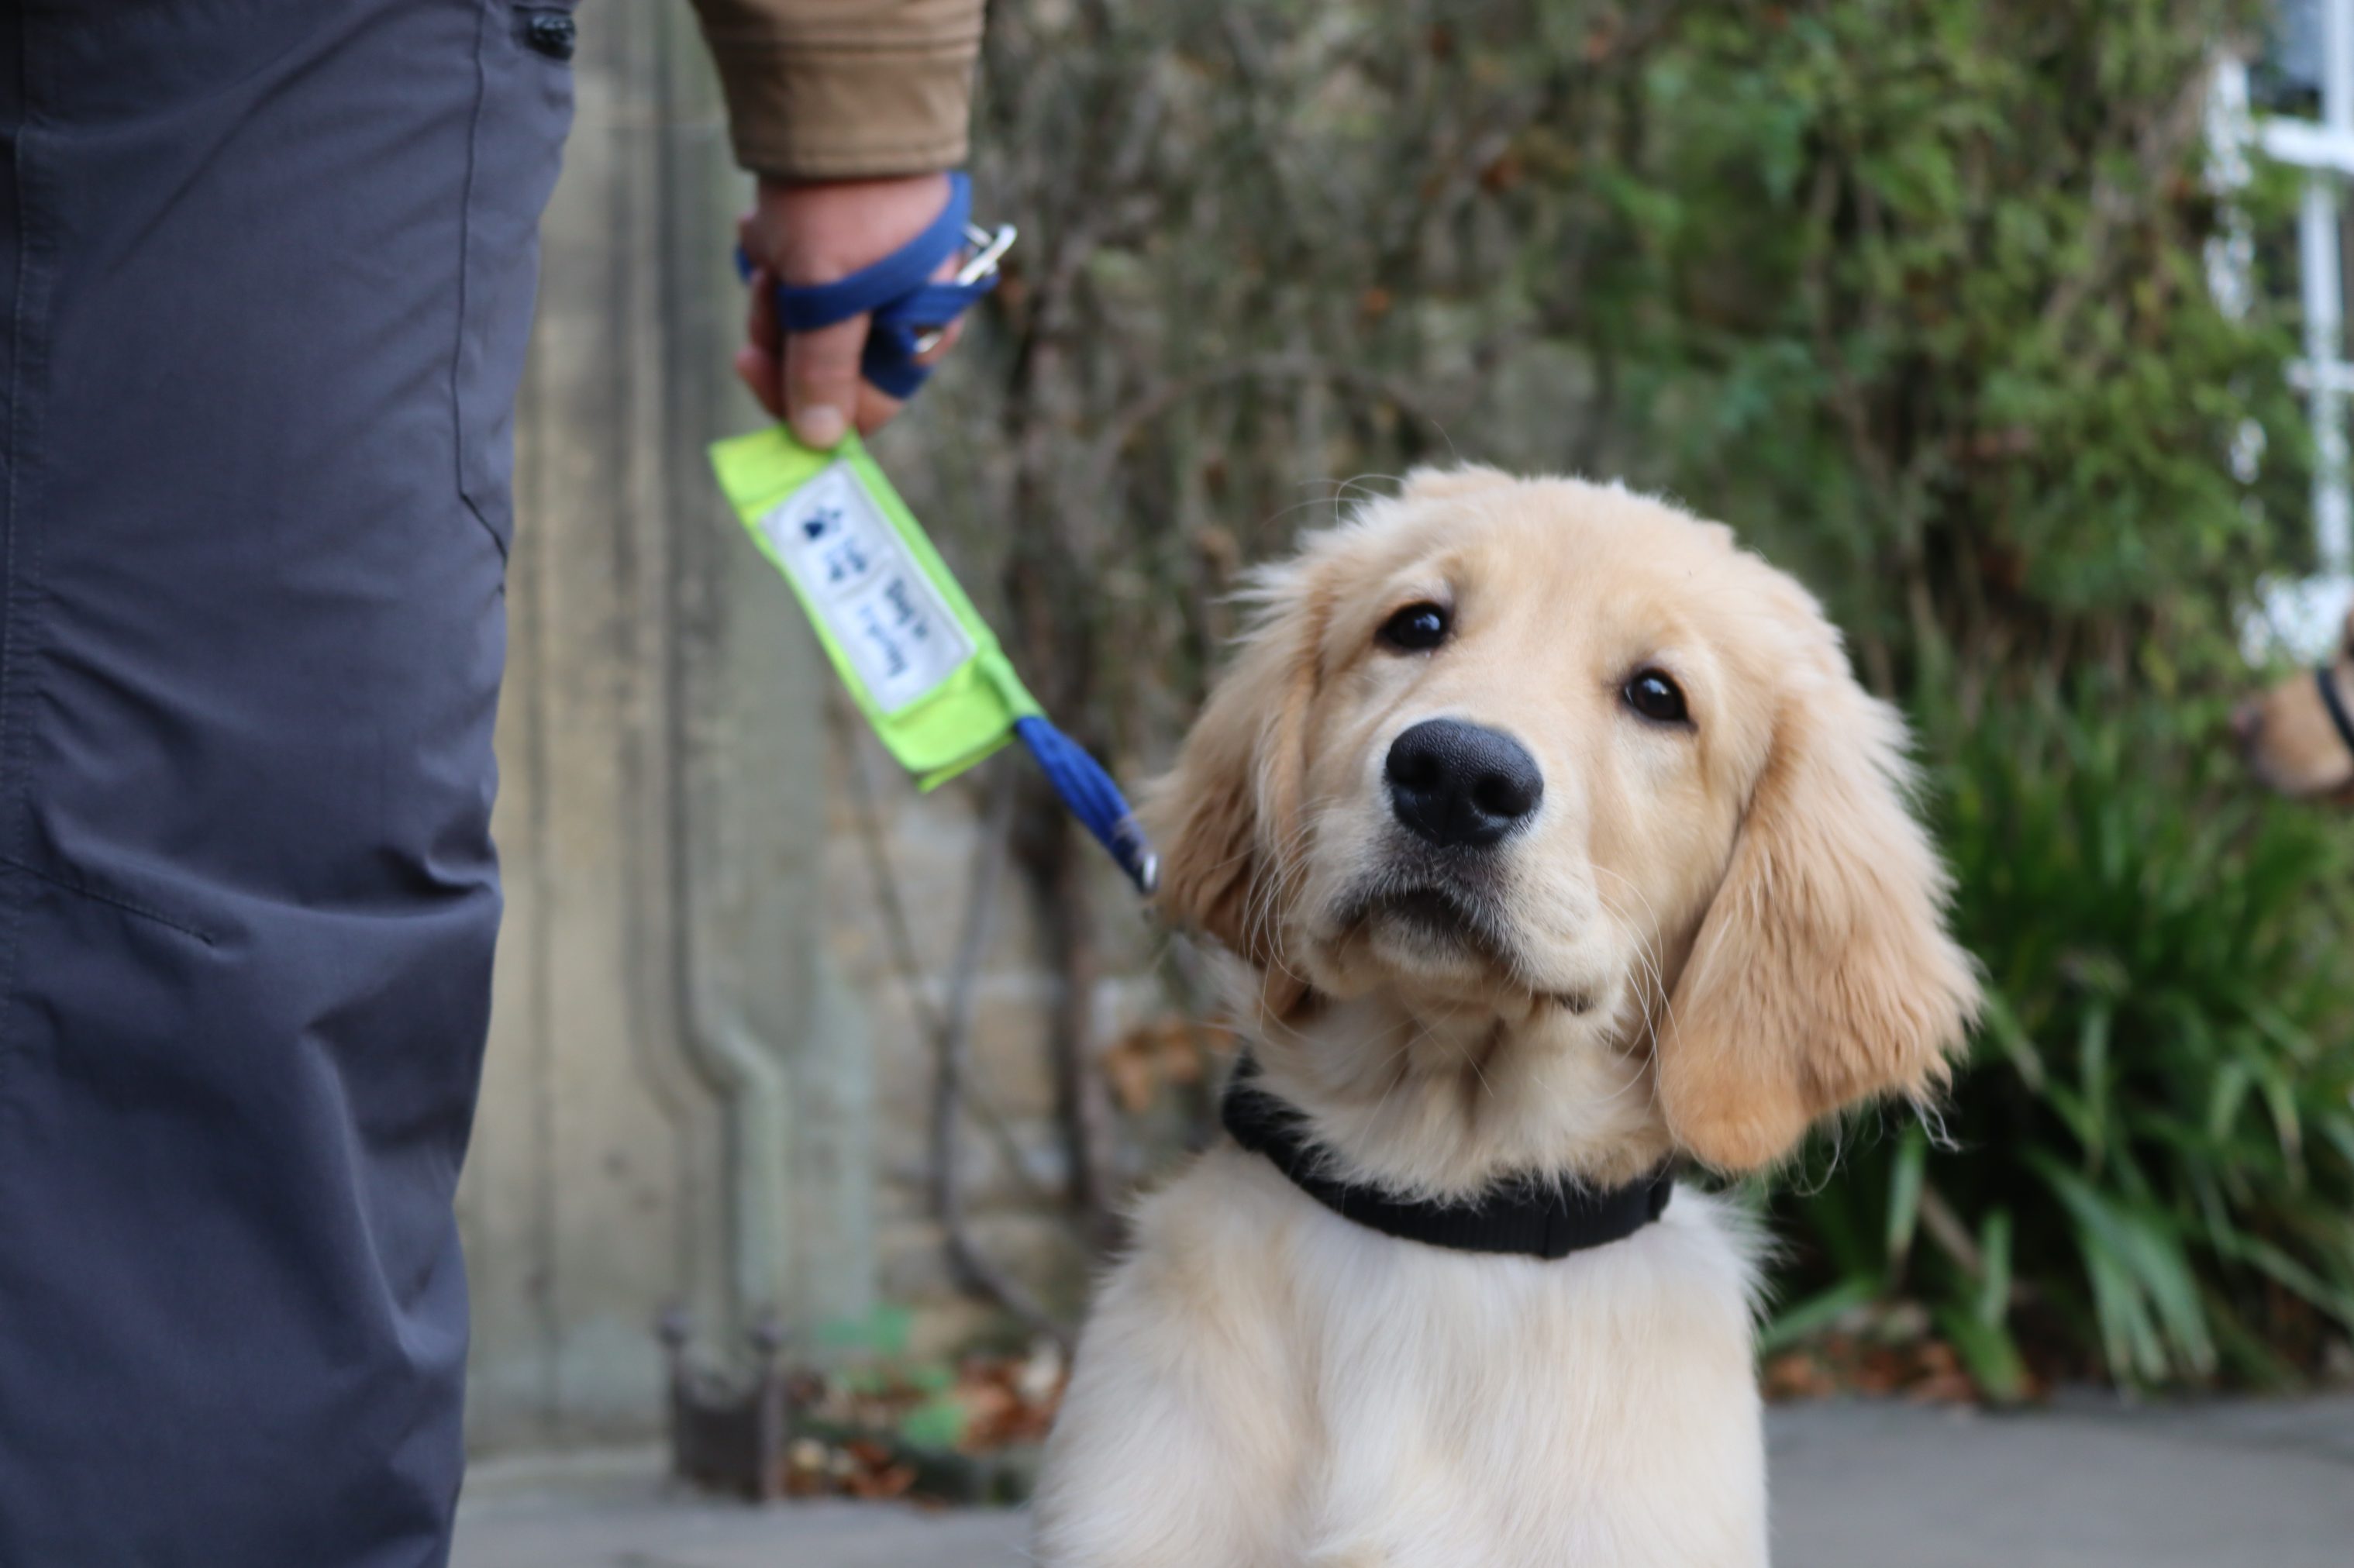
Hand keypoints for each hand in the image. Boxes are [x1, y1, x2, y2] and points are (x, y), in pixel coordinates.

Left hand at [735, 173, 964, 448]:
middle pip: (823, 367)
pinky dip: (774, 257)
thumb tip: (820, 442)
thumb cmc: (846, 207)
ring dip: (773, 291)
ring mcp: (872, 283)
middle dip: (782, 330)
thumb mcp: (828, 297)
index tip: (749, 364)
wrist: (840, 105)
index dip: (800, 400)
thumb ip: (822, 371)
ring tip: (769, 243)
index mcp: (919, 337)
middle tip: (767, 286)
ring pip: (801, 324)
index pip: (859, 409)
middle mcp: (903, 317)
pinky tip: (768, 227)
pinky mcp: (841, 251)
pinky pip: (796, 280)